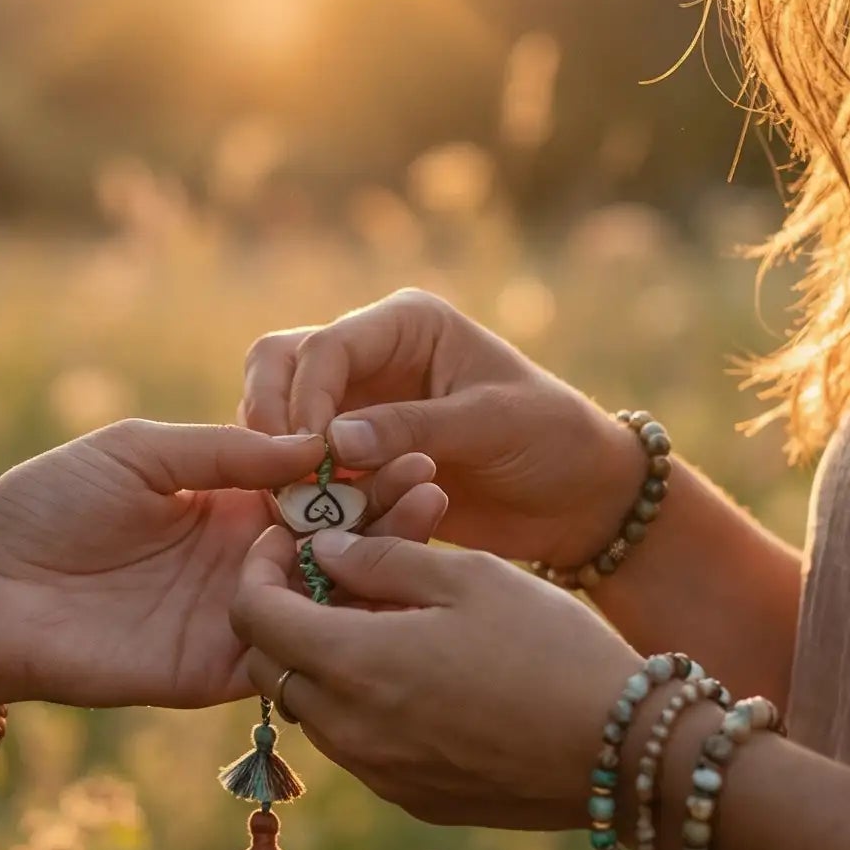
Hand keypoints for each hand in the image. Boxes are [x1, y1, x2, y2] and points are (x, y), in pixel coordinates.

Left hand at [0, 422, 447, 711]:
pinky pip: (290, 656)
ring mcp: (234, 616)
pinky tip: (382, 606)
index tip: (411, 447)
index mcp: (223, 500)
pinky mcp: (218, 669)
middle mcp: (240, 559)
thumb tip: (306, 443)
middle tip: (437, 485)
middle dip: (385, 512)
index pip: (309, 484)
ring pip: (324, 596)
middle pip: (331, 538)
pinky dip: (337, 635)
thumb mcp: (136, 453)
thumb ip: (220, 453)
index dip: (358, 468)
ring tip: (427, 530)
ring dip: (376, 568)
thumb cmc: (47, 504)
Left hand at [230, 526, 640, 830]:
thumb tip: (323, 552)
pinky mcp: (412, 799)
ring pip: (309, 709)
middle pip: (266, 667)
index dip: (258, 568)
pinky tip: (412, 669)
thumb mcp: (468, 575)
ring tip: (379, 617)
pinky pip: (354, 744)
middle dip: (279, 615)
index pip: (252, 616)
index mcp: (355, 665)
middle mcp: (351, 731)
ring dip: (319, 661)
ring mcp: (379, 774)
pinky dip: (357, 702)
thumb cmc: (551, 646)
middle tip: (329, 575)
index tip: (290, 539)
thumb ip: (380, 558)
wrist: (625, 753)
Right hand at [241, 288, 641, 565]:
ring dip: (282, 460)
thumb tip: (330, 440)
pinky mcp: (355, 458)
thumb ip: (413, 427)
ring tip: (303, 506)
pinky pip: (304, 468)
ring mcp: (358, 407)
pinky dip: (303, 493)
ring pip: (279, 417)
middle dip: (270, 416)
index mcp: (405, 325)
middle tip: (279, 474)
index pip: (325, 346)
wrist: (579, 499)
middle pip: (279, 365)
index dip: (306, 397)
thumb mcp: (493, 425)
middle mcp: (372, 357)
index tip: (310, 453)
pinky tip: (322, 524)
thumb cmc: (554, 441)